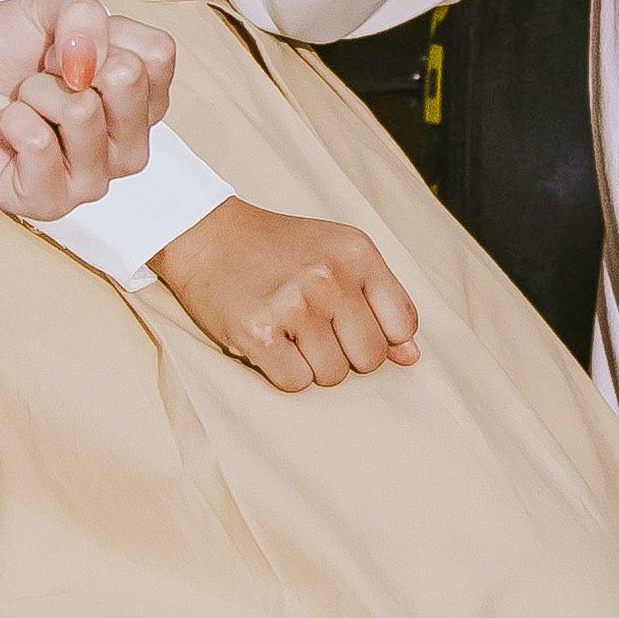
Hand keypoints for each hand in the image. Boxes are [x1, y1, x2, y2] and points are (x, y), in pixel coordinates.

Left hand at [0, 0, 179, 218]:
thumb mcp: (43, 8)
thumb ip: (82, 13)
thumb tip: (91, 63)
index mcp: (136, 95)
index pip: (158, 55)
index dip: (102, 36)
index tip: (64, 47)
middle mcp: (124, 140)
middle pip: (131, 83)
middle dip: (70, 63)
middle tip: (41, 73)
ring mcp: (92, 176)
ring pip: (84, 115)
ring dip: (37, 93)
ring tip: (22, 100)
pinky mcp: (51, 202)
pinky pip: (43, 149)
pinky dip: (15, 124)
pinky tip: (8, 129)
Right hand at [154, 200, 423, 391]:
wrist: (206, 235)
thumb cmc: (278, 250)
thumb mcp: (337, 256)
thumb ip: (380, 302)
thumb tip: (411, 358)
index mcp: (357, 252)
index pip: (402, 325)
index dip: (382, 337)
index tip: (351, 325)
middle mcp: (329, 275)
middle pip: (370, 357)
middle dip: (345, 354)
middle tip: (313, 328)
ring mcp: (293, 303)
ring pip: (333, 375)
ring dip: (311, 364)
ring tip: (287, 330)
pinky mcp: (257, 332)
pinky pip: (295, 383)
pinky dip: (283, 372)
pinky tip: (268, 342)